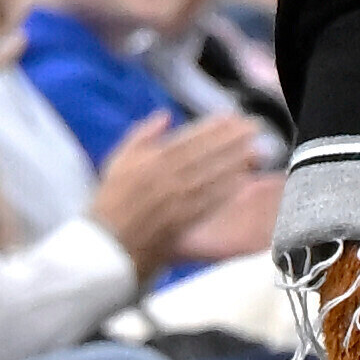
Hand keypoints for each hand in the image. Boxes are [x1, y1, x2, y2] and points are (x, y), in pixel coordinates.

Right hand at [89, 110, 274, 263]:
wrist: (105, 243)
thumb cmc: (110, 203)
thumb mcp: (118, 161)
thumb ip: (142, 136)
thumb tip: (165, 116)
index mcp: (150, 161)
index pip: (188, 139)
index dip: (212, 127)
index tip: (232, 117)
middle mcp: (166, 178)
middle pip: (205, 155)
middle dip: (231, 140)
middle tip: (253, 128)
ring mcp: (176, 201)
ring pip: (211, 176)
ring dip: (234, 162)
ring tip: (254, 150)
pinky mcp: (183, 223)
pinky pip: (208, 203)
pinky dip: (226, 190)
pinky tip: (242, 181)